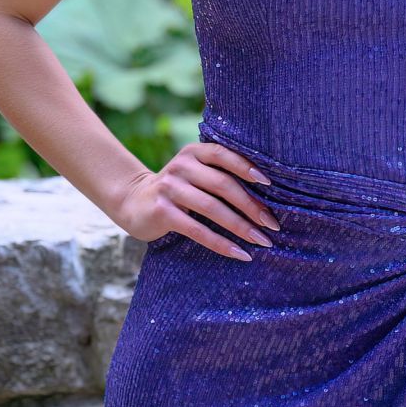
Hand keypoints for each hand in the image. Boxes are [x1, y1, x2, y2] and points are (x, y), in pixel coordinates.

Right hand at [115, 141, 280, 259]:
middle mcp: (181, 166)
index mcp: (193, 153)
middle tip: (272, 224)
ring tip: (262, 241)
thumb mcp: (193, 174)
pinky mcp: (163, 212)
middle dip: (252, 206)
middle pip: (223, 185)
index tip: (270, 184)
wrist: (132, 202)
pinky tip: (240, 253)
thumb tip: (264, 196)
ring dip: (241, 227)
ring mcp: (170, 189)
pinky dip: (222, 244)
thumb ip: (218, 175)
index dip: (247, 167)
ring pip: (213, 208)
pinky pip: (198, 230)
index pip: (224, 155)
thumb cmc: (177, 190)